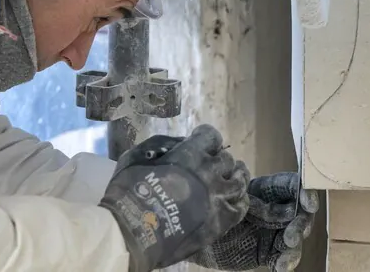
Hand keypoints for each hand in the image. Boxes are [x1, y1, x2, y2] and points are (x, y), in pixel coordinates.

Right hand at [99, 125, 249, 271]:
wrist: (131, 232)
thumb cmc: (128, 190)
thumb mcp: (138, 155)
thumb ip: (163, 144)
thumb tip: (183, 143)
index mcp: (191, 154)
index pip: (212, 136)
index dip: (206, 138)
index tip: (201, 142)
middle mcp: (210, 172)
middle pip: (226, 159)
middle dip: (217, 159)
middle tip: (210, 166)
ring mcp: (218, 197)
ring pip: (240, 180)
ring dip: (235, 176)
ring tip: (231, 177)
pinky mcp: (221, 221)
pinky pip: (241, 206)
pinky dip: (239, 199)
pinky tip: (233, 198)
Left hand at [187, 172, 318, 270]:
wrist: (198, 236)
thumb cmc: (211, 208)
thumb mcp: (226, 198)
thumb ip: (242, 194)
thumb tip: (247, 182)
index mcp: (269, 190)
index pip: (293, 187)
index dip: (305, 193)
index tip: (307, 203)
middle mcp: (277, 210)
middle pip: (300, 214)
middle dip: (300, 223)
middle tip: (290, 234)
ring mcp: (274, 232)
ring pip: (295, 237)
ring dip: (294, 243)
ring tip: (286, 245)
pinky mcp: (269, 252)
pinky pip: (283, 258)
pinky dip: (285, 262)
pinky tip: (281, 267)